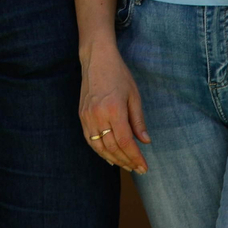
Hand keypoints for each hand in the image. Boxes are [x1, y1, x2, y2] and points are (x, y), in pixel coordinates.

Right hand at [78, 44, 148, 173]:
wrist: (96, 59)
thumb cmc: (118, 74)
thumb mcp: (134, 95)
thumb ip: (138, 120)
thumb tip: (145, 142)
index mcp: (114, 109)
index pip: (125, 142)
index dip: (135, 157)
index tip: (144, 167)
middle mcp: (98, 115)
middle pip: (112, 148)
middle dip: (126, 161)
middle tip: (138, 169)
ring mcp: (87, 116)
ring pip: (99, 147)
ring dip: (114, 159)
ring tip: (126, 166)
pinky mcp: (82, 115)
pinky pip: (90, 139)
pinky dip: (100, 151)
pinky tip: (109, 157)